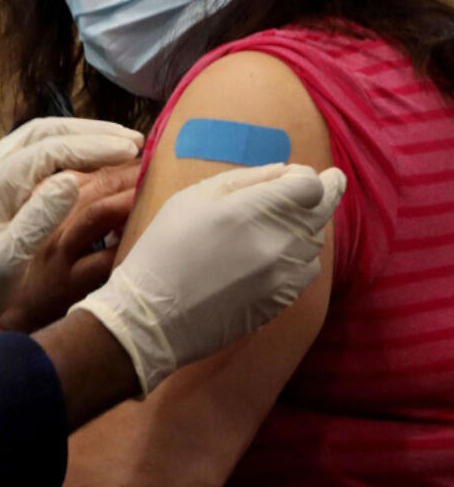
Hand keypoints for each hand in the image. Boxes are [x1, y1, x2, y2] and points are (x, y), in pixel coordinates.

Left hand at [0, 117, 143, 350]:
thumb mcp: (8, 259)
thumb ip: (39, 218)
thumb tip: (72, 179)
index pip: (48, 150)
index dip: (92, 147)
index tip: (131, 150)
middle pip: (44, 132)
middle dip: (91, 132)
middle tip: (134, 140)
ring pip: (38, 138)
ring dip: (79, 137)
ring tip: (119, 144)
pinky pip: (32, 154)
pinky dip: (65, 150)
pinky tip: (89, 160)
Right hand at [72, 163, 346, 393]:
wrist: (154, 314)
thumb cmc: (164, 247)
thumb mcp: (191, 198)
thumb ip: (242, 179)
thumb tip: (282, 172)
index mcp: (254, 210)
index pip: (310, 185)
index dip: (304, 175)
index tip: (294, 174)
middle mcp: (280, 242)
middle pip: (323, 211)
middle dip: (326, 193)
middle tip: (331, 181)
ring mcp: (286, 276)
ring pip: (316, 242)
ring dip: (307, 227)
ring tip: (286, 222)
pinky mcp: (283, 302)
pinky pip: (306, 271)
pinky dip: (299, 257)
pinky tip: (277, 255)